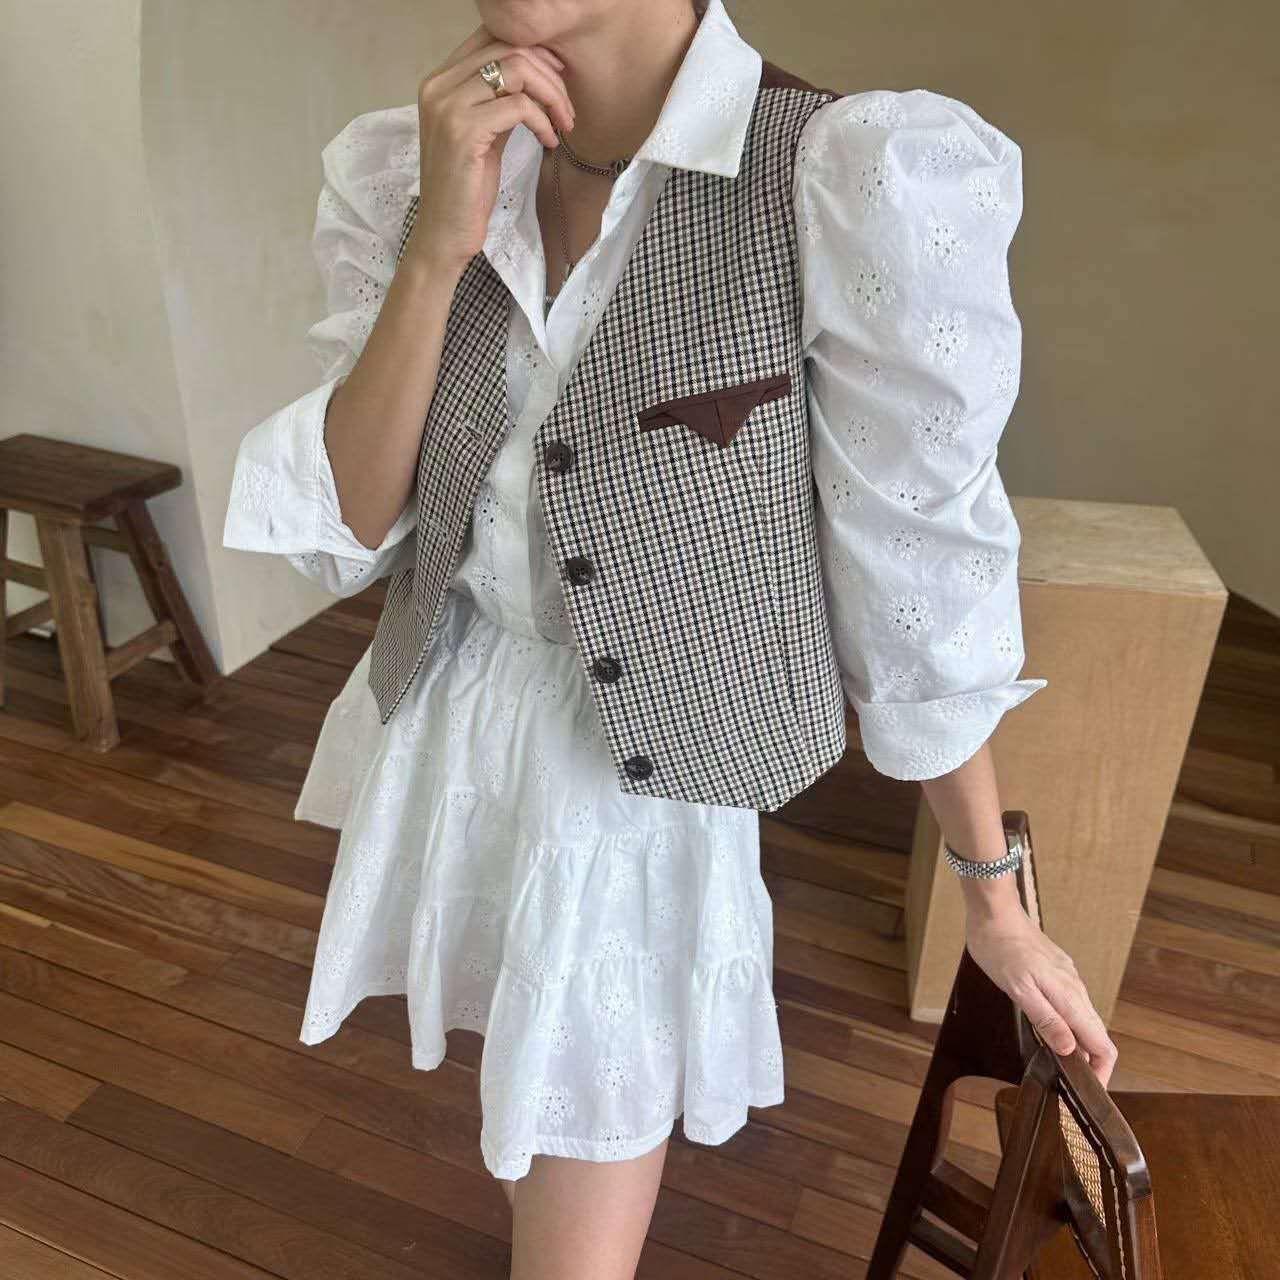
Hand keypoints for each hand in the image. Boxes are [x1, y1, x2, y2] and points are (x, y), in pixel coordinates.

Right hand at [407, 24, 575, 272]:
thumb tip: (537, 72)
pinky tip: (550, 141)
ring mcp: (448, 107)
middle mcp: (438, 85)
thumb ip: (497, 99)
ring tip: (564, 123)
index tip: (557, 78)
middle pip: (507, 48)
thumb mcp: (483, 133)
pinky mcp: (463, 132)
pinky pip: (518, 107)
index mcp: (439, 80)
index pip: (490, 37)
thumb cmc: (466, 188)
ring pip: (517, 71)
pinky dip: (543, 121)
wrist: (444, 233)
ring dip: (551, 94)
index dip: (532, 50)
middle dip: (549, 74)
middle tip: (567, 106)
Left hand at [964, 904, 1118, 1086]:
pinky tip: (1050, 1030)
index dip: (1101, 1072)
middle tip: (1069, 1086)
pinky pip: (1071, 1005)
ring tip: (1058, 1064)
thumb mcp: (1018, 989)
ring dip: (1078, 1044)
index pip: (1102, 1044)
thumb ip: (1046, 1019)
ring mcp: (1067, 978)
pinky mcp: (1057, 971)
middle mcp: (1075, 988)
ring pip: (1083, 1020)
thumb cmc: (1000, 948)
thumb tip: (1070, 1049)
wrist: (994, 912)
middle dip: (1089, 1063)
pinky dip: (1068, 1024)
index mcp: (1069, 997)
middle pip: (1096, 1035)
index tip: (1087, 1092)